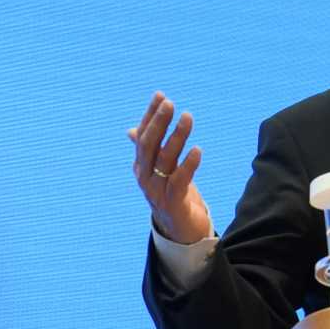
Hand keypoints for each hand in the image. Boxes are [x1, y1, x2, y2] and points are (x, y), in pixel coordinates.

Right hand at [126, 91, 214, 243]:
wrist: (180, 232)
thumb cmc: (171, 196)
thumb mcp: (159, 171)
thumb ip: (148, 151)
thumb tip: (132, 130)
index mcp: (141, 167)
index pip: (143, 136)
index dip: (150, 116)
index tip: (161, 96)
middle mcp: (145, 178)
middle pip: (149, 146)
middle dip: (158, 123)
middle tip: (169, 103)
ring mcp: (157, 192)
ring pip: (165, 160)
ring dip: (176, 137)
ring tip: (188, 117)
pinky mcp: (172, 204)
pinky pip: (180, 181)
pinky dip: (188, 164)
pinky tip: (197, 149)